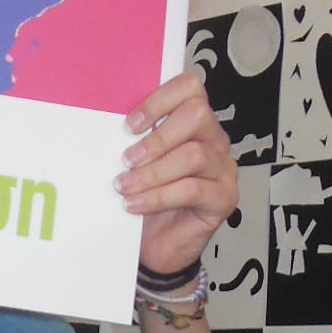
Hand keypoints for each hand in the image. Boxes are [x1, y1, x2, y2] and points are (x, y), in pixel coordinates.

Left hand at [115, 71, 236, 275]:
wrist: (156, 244)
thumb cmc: (147, 197)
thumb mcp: (138, 162)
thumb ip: (135, 138)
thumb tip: (106, 120)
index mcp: (194, 122)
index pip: (189, 88)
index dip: (158, 100)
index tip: (129, 125)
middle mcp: (214, 140)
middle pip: (197, 114)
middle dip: (156, 138)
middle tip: (127, 160)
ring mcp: (223, 169)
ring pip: (193, 155)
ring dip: (151, 172)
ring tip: (124, 186)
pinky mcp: (224, 198)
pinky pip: (192, 190)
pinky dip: (157, 196)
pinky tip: (135, 204)